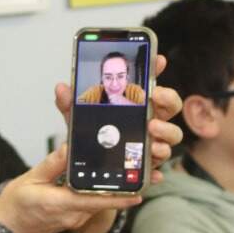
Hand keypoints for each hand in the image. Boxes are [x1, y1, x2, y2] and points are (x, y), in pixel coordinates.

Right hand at [0, 145, 140, 232]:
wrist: (8, 229)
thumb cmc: (16, 205)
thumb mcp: (31, 179)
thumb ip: (52, 164)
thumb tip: (68, 148)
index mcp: (63, 204)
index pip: (98, 201)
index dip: (120, 198)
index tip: (139, 192)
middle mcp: (74, 215)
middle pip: (103, 200)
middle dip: (121, 187)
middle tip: (139, 170)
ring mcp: (75, 218)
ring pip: (99, 202)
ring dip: (111, 189)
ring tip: (125, 170)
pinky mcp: (75, 218)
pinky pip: (92, 204)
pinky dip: (100, 194)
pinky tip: (104, 179)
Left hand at [53, 54, 184, 185]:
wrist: (88, 166)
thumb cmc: (91, 135)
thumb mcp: (78, 117)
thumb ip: (70, 104)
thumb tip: (61, 88)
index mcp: (137, 106)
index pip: (152, 83)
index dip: (157, 70)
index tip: (159, 60)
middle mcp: (151, 122)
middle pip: (171, 106)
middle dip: (169, 98)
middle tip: (156, 95)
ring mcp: (152, 143)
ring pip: (172, 136)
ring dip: (166, 131)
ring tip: (152, 129)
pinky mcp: (146, 166)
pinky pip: (157, 168)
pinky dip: (155, 170)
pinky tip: (152, 172)